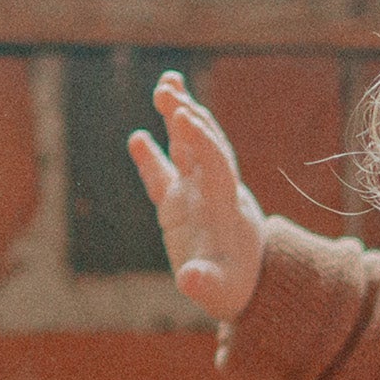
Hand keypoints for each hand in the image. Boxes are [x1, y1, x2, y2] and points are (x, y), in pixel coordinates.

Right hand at [127, 72, 268, 355]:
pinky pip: (163, 176)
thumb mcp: (221, 293)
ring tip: (166, 85)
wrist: (241, 290)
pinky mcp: (177, 206)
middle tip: (167, 88)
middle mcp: (213, 193)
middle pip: (203, 146)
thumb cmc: (234, 292)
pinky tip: (138, 138)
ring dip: (177, 118)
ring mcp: (195, 195)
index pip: (217, 165)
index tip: (185, 116)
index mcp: (227, 207)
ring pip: (185, 149)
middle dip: (187, 117)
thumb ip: (205, 284)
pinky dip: (151, 158)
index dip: (202, 141)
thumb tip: (189, 278)